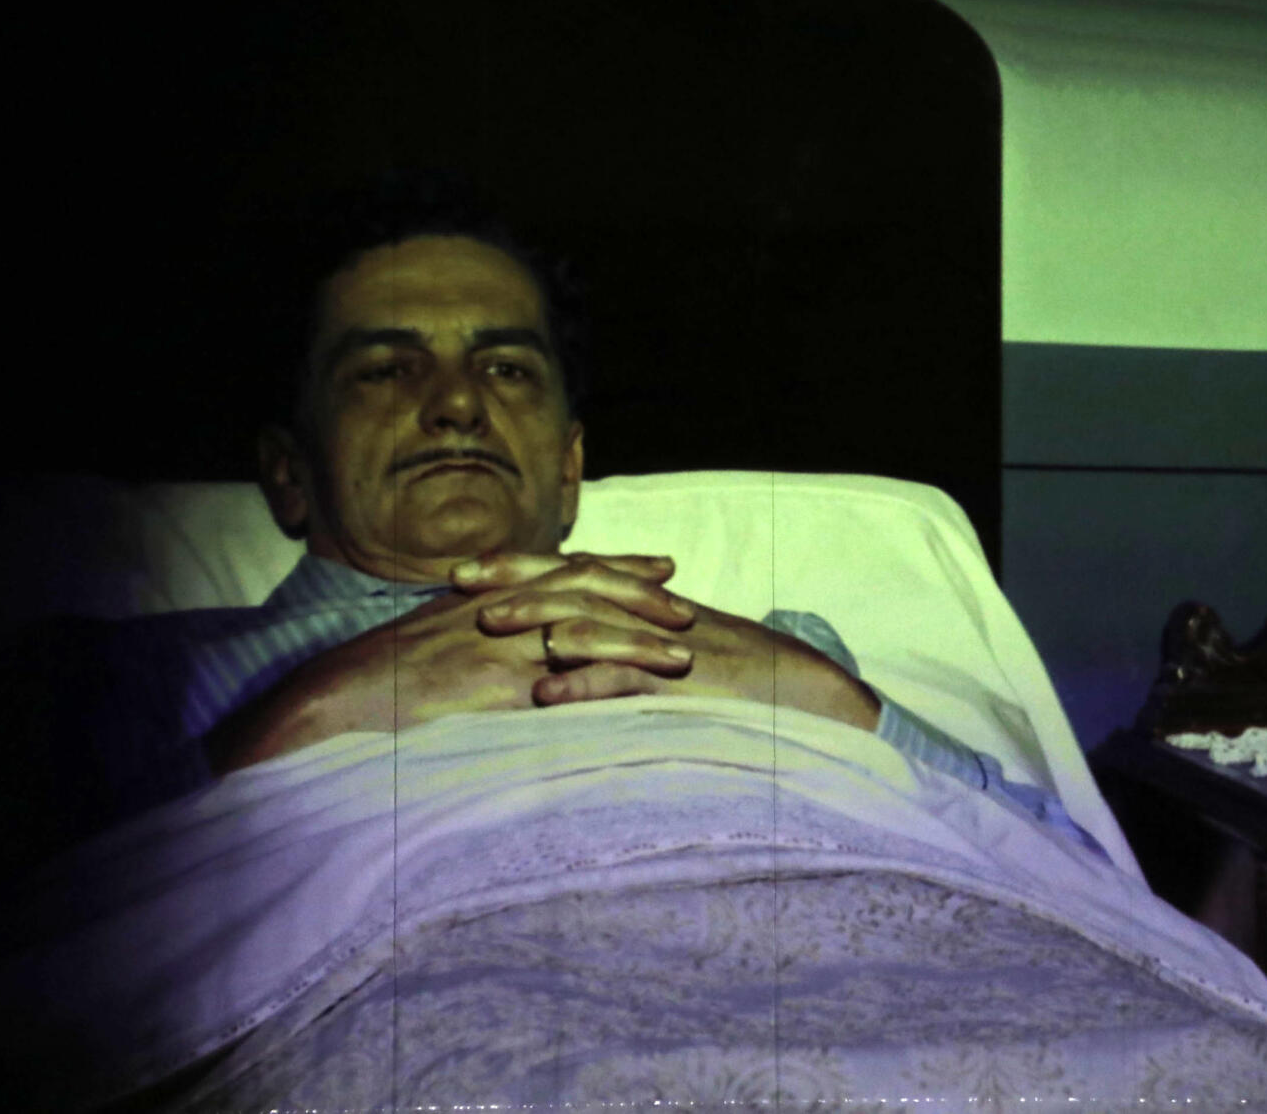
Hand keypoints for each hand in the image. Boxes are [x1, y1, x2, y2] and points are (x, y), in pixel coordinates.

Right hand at [206, 552, 693, 771]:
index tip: (659, 567)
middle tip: (687, 607)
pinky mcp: (493, 685)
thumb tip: (519, 649)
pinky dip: (602, 683)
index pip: (563, 569)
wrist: (328, 703)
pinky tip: (639, 696)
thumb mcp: (433, 643)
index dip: (614, 567)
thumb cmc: (375, 684)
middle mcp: (496, 610)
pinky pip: (559, 679)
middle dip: (641, 596)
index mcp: (486, 595)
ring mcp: (495, 645)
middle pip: (584, 589)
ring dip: (637, 642)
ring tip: (684, 657)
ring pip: (583, 630)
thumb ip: (478, 635)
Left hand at [462, 553, 879, 732]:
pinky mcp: (686, 683)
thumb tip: (565, 660)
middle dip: (514, 579)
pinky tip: (547, 695)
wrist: (810, 698)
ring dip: (541, 621)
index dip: (521, 567)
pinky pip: (630, 679)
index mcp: (647, 606)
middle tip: (456, 581)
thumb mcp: (676, 659)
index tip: (466, 569)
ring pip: (597, 621)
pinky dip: (587, 683)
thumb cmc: (742, 688)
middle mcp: (654, 614)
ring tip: (488, 627)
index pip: (576, 573)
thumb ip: (626, 654)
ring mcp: (669, 645)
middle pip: (575, 582)